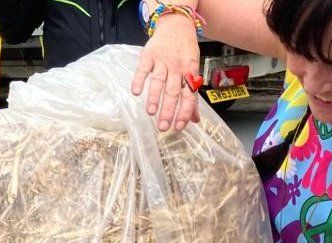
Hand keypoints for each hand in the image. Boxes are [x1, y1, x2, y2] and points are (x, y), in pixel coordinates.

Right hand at [131, 17, 201, 131]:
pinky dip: (139, 79)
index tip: (178, 127)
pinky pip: (143, 68)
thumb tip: (196, 120)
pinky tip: (135, 91)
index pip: (189, 96)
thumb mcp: (193, 71)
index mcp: (190, 74)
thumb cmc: (185, 52)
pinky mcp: (149, 55)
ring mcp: (163, 61)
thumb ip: (192, 97)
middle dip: (168, 110)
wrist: (177, 25)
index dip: (184, 112)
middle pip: (173, 92)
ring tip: (150, 112)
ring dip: (154, 97)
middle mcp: (177, 68)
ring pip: (159, 81)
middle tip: (163, 126)